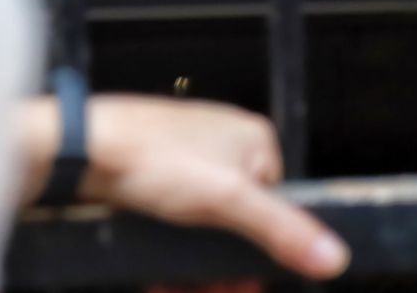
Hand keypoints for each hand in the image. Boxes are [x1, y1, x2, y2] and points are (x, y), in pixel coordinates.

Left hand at [19, 94, 349, 279]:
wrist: (82, 150)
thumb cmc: (151, 157)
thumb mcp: (227, 201)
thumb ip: (281, 230)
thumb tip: (333, 256)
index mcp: (253, 139)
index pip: (277, 205)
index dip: (262, 252)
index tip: (244, 285)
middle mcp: (223, 145)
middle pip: (239, 223)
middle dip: (224, 267)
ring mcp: (188, 160)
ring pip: (205, 229)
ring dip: (197, 268)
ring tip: (181, 291)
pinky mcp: (157, 176)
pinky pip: (176, 224)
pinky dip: (173, 254)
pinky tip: (162, 281)